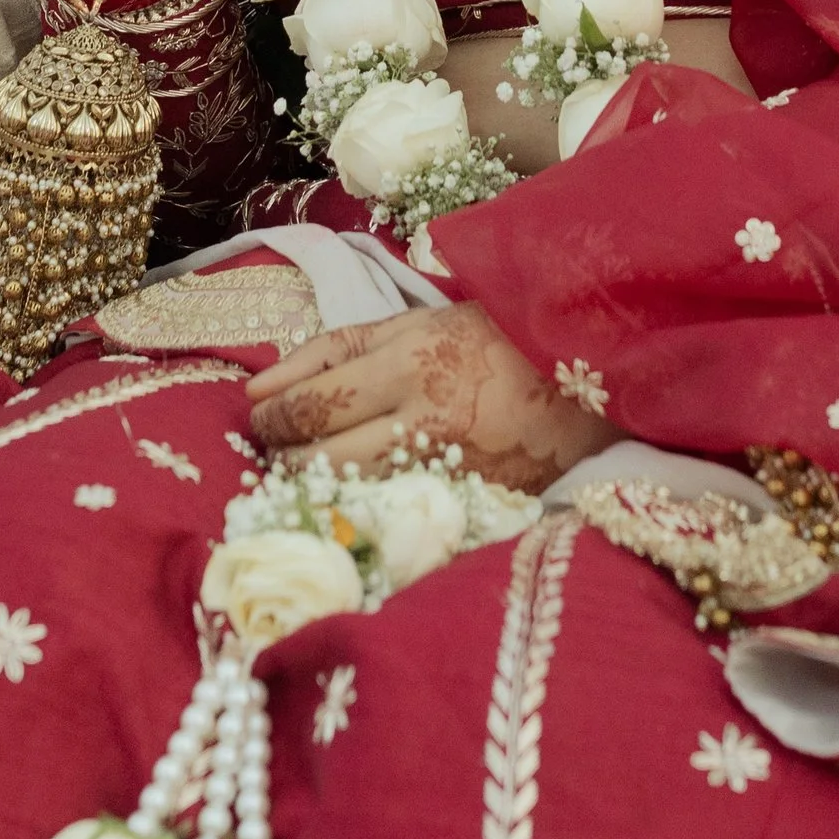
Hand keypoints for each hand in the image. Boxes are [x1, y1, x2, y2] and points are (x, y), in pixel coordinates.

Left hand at [250, 301, 612, 492]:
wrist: (583, 370)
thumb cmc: (486, 337)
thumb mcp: (408, 323)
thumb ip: (329, 351)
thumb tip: (255, 388)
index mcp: (406, 365)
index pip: (310, 407)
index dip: (270, 420)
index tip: (260, 419)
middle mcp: (423, 422)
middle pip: (321, 460)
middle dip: (283, 457)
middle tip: (277, 449)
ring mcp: (449, 470)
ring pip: (351, 495)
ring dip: (317, 485)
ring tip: (312, 469)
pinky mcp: (469, 504)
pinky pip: (393, 515)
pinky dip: (363, 507)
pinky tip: (354, 496)